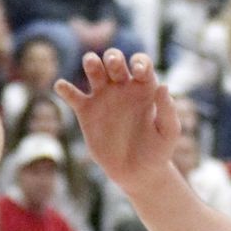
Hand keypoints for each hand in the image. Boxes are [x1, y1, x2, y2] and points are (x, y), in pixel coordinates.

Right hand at [55, 50, 180, 196]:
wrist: (137, 173)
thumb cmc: (157, 151)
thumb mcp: (168, 132)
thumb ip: (167, 110)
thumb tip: (164, 86)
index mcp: (144, 87)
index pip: (141, 62)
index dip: (139, 62)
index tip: (137, 73)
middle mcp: (122, 87)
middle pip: (114, 59)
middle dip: (113, 57)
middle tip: (113, 65)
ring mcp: (103, 97)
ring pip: (94, 70)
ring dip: (91, 62)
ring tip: (91, 63)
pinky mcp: (87, 112)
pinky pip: (73, 96)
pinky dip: (65, 89)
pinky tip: (61, 86)